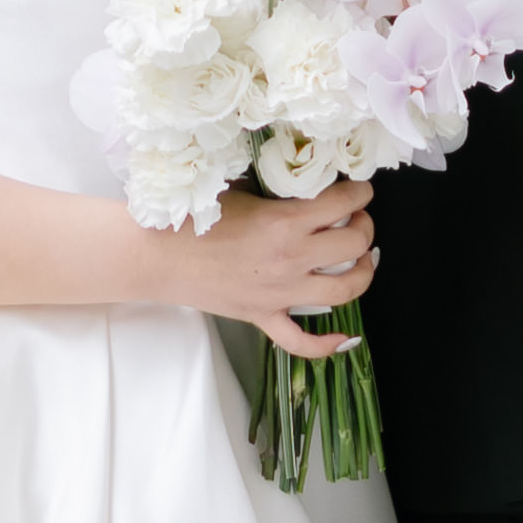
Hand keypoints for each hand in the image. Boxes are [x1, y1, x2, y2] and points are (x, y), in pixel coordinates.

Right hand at [193, 178, 375, 357]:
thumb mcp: (238, 189)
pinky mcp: (263, 317)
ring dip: (364, 272)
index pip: (343, 203)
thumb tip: (301, 178)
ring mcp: (280, 293)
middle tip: (359, 218)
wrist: (156, 257)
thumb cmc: (189, 219)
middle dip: (365, 227)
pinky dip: (326, 343)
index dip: (361, 192)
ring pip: (345, 290)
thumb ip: (274, 188)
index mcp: (284, 223)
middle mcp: (290, 259)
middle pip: (354, 244)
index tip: (361, 190)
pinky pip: (301, 341)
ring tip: (363, 259)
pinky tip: (344, 337)